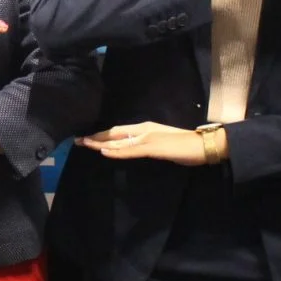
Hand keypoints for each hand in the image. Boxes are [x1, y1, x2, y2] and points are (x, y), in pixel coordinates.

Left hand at [77, 121, 209, 163]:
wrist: (202, 145)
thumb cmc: (185, 146)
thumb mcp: (161, 145)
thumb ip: (147, 146)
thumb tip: (134, 149)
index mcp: (145, 128)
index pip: (119, 131)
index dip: (102, 134)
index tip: (87, 138)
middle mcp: (143, 130)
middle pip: (114, 133)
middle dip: (96, 137)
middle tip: (77, 140)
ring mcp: (148, 138)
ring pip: (119, 141)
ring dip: (100, 143)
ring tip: (85, 144)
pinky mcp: (153, 147)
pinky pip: (130, 150)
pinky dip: (116, 151)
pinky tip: (104, 152)